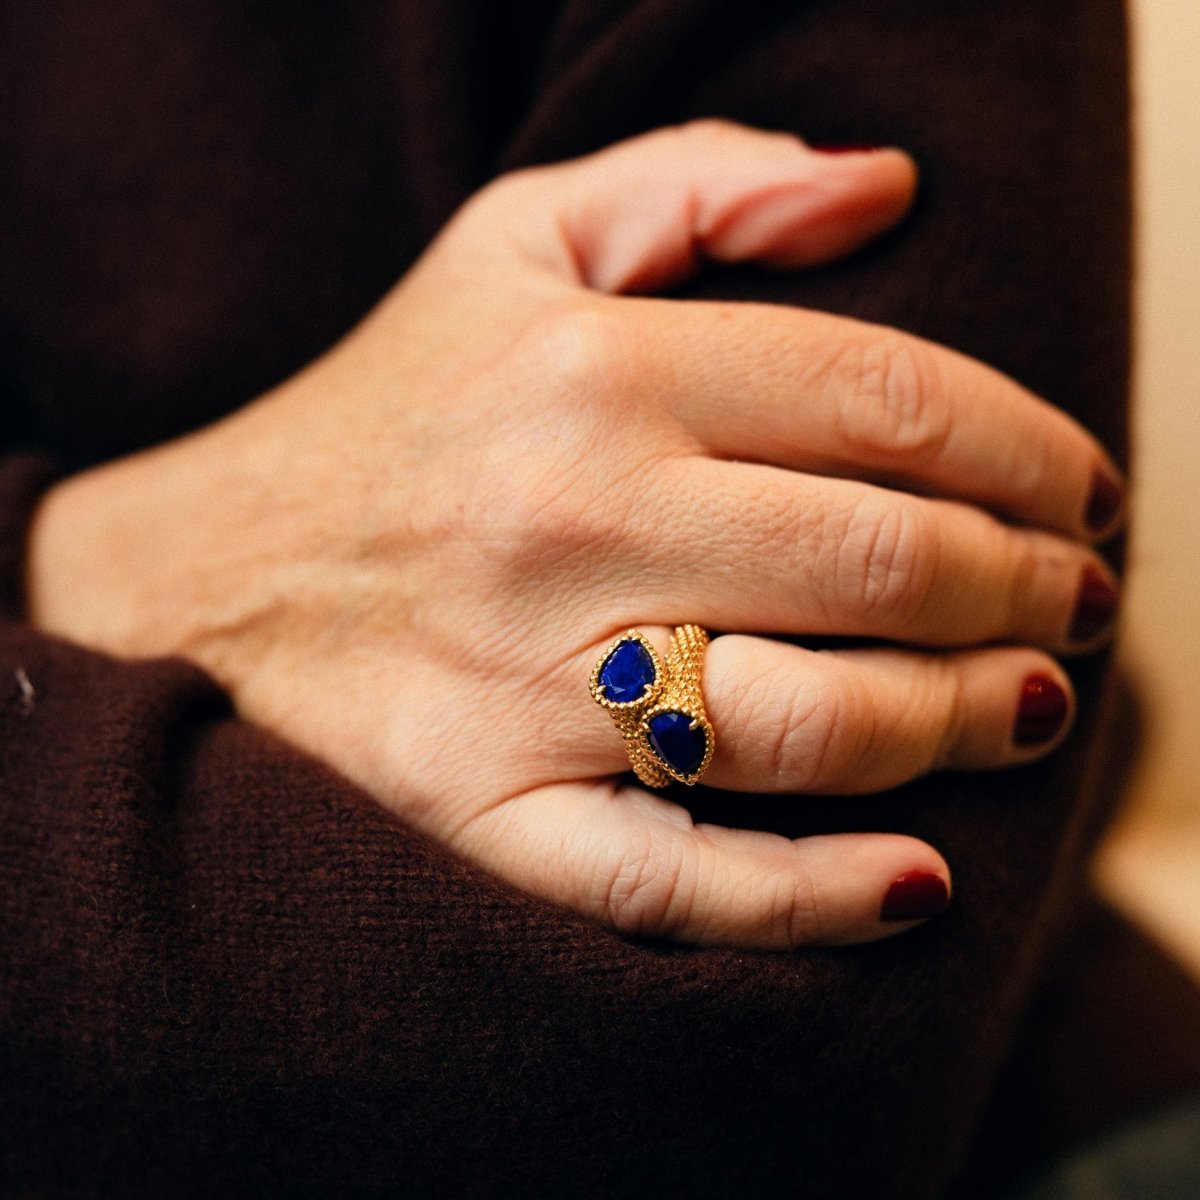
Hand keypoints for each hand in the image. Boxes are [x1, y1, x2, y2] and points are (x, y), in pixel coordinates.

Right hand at [27, 122, 1122, 948]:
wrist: (211, 568)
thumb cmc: (395, 407)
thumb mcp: (515, 243)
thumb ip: (698, 182)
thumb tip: (885, 182)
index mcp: (593, 371)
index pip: (886, 399)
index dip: (1031, 447)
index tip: (1084, 490)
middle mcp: (569, 522)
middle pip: (880, 560)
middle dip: (1026, 586)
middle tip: (1078, 602)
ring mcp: (523, 684)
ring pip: (809, 725)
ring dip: (961, 721)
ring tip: (1028, 706)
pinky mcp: (483, 811)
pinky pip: (674, 881)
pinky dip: (813, 898)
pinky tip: (916, 883)